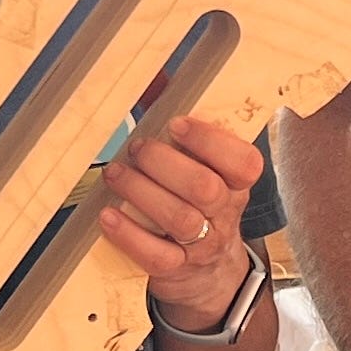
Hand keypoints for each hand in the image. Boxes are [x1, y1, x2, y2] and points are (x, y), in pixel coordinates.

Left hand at [101, 114, 263, 332]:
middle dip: (165, 163)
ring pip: (180, 219)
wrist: (207, 273)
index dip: (209, 141)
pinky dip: (128, 234)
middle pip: (204, 188)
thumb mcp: (201, 168)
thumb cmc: (194, 203)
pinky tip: (107, 216)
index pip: (243, 162)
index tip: (176, 124)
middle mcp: (225, 212)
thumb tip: (156, 77)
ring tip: (115, 174)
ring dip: (142, 191)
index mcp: (236, 182)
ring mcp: (203, 244)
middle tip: (137, 149)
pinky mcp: (177, 269)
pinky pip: (156, 255)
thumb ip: (182, 128)